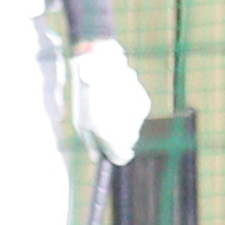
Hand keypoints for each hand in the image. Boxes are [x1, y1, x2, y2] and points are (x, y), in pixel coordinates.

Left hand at [65, 39, 154, 164]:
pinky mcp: (143, 104)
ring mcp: (135, 115)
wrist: (99, 66)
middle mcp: (124, 127)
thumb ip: (91, 143)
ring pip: (134, 128)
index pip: (120, 157)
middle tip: (108, 124)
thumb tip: (96, 158)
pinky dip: (130, 110)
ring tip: (111, 106)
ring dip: (124, 122)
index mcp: (107, 134)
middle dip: (120, 138)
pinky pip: (138, 115)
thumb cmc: (86, 96)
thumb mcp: (81, 122)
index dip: (118, 157)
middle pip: (128, 143)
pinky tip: (120, 98)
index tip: (117, 155)